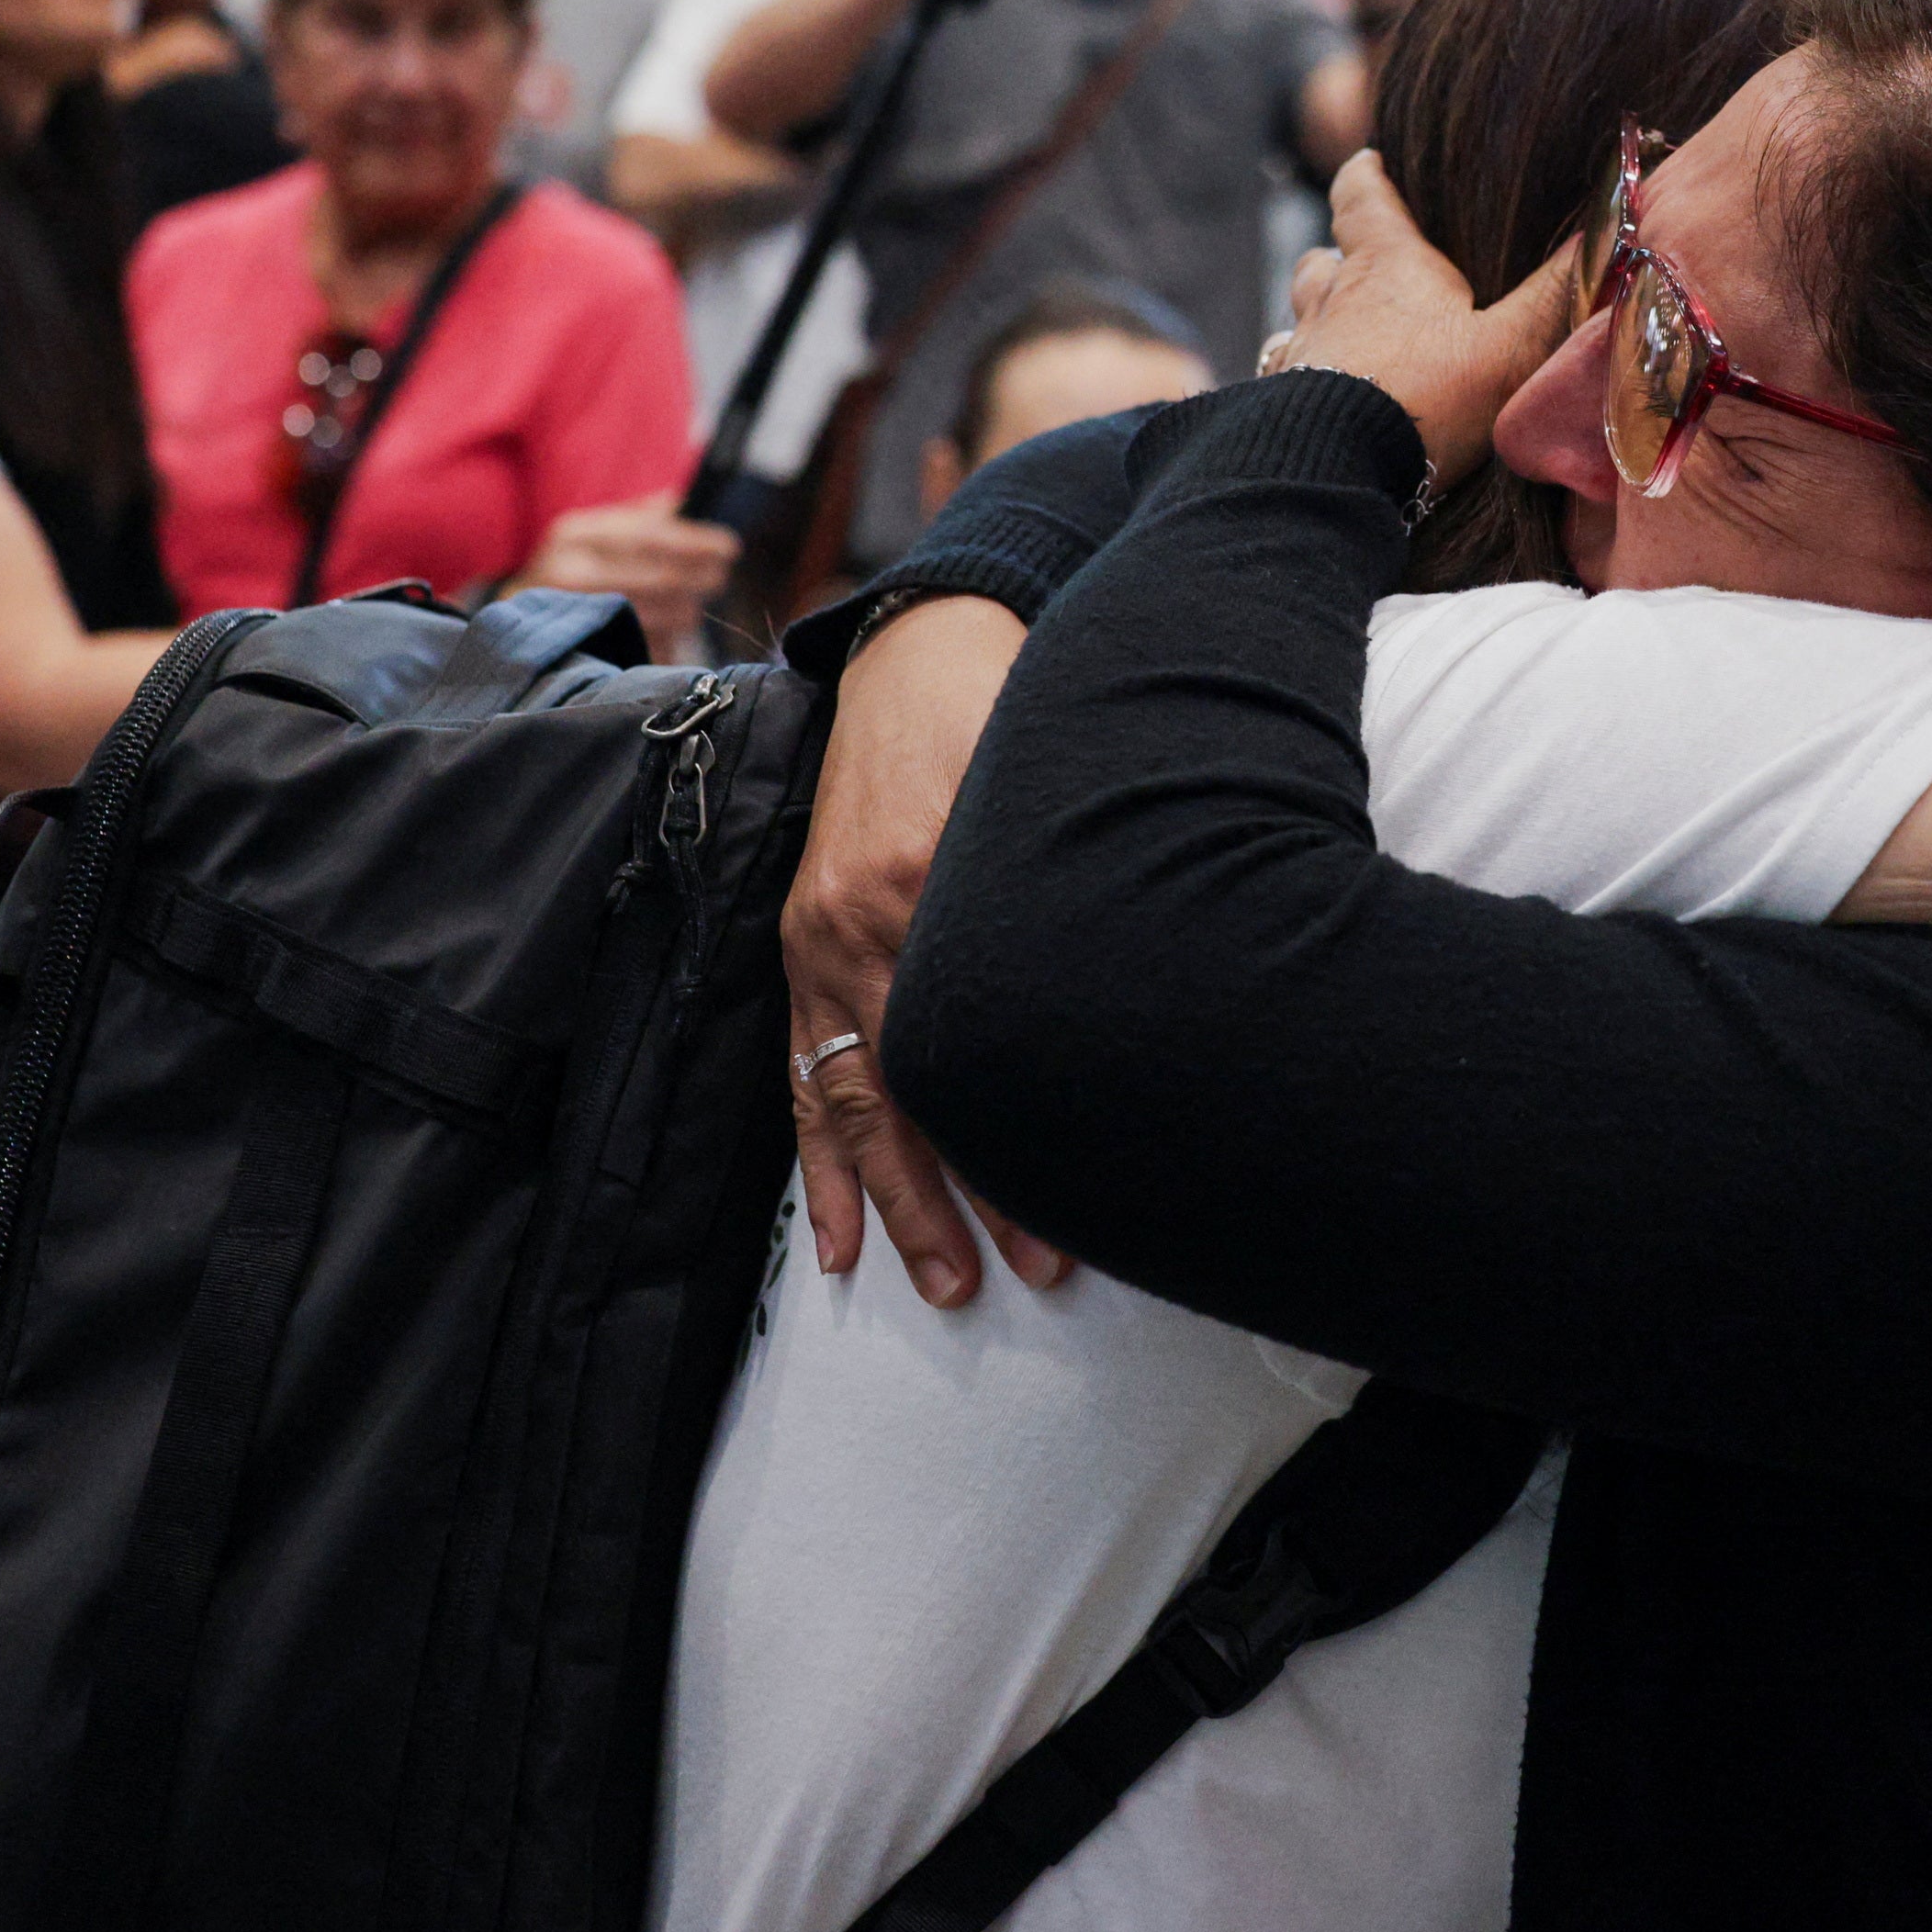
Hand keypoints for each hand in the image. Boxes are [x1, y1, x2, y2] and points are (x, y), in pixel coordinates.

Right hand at [517, 495, 743, 658]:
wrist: (514, 614)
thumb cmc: (569, 566)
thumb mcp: (594, 531)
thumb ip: (642, 515)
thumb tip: (689, 501)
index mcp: (578, 534)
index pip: (651, 536)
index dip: (696, 543)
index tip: (729, 547)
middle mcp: (571, 572)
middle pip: (659, 580)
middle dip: (700, 580)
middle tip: (719, 578)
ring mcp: (574, 616)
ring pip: (658, 617)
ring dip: (685, 614)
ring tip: (690, 608)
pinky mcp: (584, 652)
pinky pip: (645, 648)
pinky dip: (665, 643)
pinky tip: (667, 636)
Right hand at [783, 597, 1065, 1307]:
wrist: (919, 645)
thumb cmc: (1008, 707)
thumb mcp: (1046, 776)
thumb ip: (1069, 878)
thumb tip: (1133, 994)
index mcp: (925, 883)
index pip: (970, 1049)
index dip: (1020, 1144)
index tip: (1078, 1216)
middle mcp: (861, 923)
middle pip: (914, 1093)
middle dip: (969, 1197)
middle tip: (1029, 1276)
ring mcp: (821, 939)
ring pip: (852, 1101)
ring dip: (894, 1201)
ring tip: (936, 1285)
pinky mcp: (803, 943)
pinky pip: (798, 1073)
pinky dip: (816, 1160)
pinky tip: (833, 1240)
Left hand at [1277, 151, 1580, 482]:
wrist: (1335, 469)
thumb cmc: (1425, 397)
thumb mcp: (1509, 348)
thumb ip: (1555, 296)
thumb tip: (1611, 236)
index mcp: (1386, 267)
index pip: (1361, 196)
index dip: (1366, 178)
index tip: (1370, 164)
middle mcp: (1332, 301)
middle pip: (1320, 260)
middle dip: (1340, 258)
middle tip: (1362, 266)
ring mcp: (1301, 356)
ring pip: (1302, 320)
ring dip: (1322, 323)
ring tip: (1350, 342)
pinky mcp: (1281, 410)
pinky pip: (1287, 382)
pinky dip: (1307, 383)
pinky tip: (1328, 408)